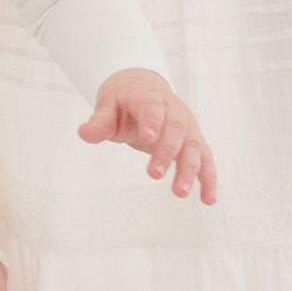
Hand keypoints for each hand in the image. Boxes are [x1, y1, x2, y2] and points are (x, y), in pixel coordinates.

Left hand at [80, 69, 216, 203]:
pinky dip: (208, 179)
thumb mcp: (107, 108)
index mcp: (150, 98)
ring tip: (179, 193)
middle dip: (166, 152)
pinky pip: (206, 160)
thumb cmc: (123, 104)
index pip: (153, 109)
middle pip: (175, 130)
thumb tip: (83, 132)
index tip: (147, 139)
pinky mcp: (195, 142)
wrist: (144, 90)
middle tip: (153, 174)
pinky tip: (208, 199)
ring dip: (189, 170)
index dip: (152, 122)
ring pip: (193, 147)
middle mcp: (174, 111)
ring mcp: (188, 127)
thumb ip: (99, 122)